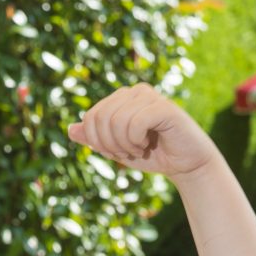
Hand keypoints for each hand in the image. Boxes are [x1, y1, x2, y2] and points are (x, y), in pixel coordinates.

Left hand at [67, 83, 220, 182]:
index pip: (90, 116)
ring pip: (115, 121)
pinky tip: (147, 144)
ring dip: (123, 145)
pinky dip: (135, 141)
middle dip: (108, 144)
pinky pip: (133, 124)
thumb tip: (70, 129)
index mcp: (121, 98)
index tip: (114, 151)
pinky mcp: (164, 107)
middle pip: (99, 118)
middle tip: (126, 152)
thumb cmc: (152, 155)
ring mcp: (150, 96)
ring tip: (138, 149)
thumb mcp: (116, 149)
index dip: (96, 141)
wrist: (185, 164)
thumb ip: (93, 139)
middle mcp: (135, 92)